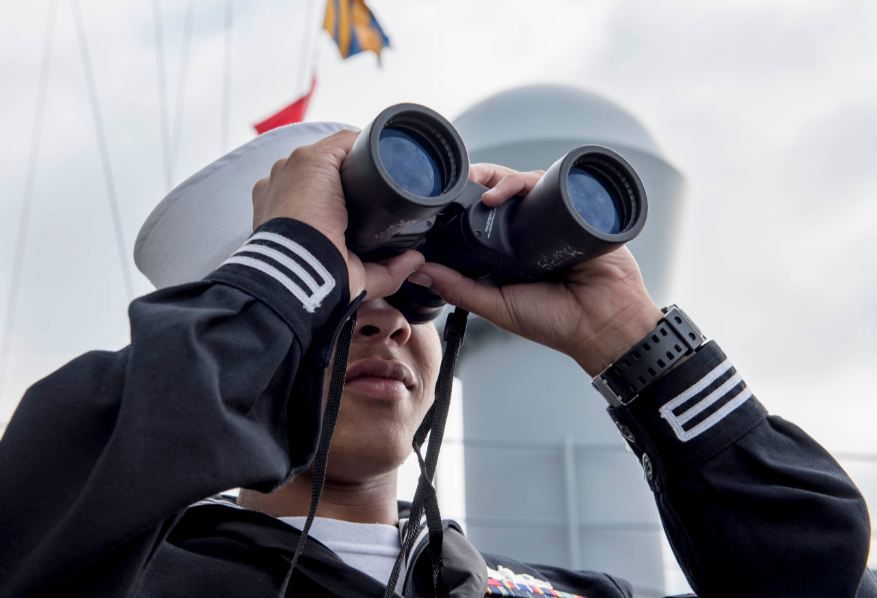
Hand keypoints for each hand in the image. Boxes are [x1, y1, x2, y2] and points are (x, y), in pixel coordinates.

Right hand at [251, 130, 423, 299]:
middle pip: (325, 166)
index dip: (343, 191)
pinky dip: (368, 146)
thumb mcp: (351, 275)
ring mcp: (292, 168)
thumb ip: (383, 270)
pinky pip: (345, 141)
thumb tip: (414, 263)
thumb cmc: (315, 279)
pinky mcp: (310, 160)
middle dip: (352, 176)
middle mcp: (280, 184)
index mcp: (280, 210)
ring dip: (361, 161)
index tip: (366, 203)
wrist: (298, 273)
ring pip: (337, 152)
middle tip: (380, 196)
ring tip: (386, 176)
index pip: (314, 187)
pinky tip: (385, 157)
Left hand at [407, 163, 662, 375]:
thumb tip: (419, 271)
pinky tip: (517, 191)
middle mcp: (532, 232)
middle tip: (461, 181)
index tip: (442, 199)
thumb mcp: (498, 307)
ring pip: (528, 184)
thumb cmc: (557, 323)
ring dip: (505, 181)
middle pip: (505, 192)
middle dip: (483, 181)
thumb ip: (460, 290)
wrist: (605, 324)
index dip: (464, 204)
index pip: (484, 217)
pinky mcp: (579, 212)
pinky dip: (535, 182)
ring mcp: (556, 219)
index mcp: (511, 252)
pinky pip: (556, 186)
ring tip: (489, 195)